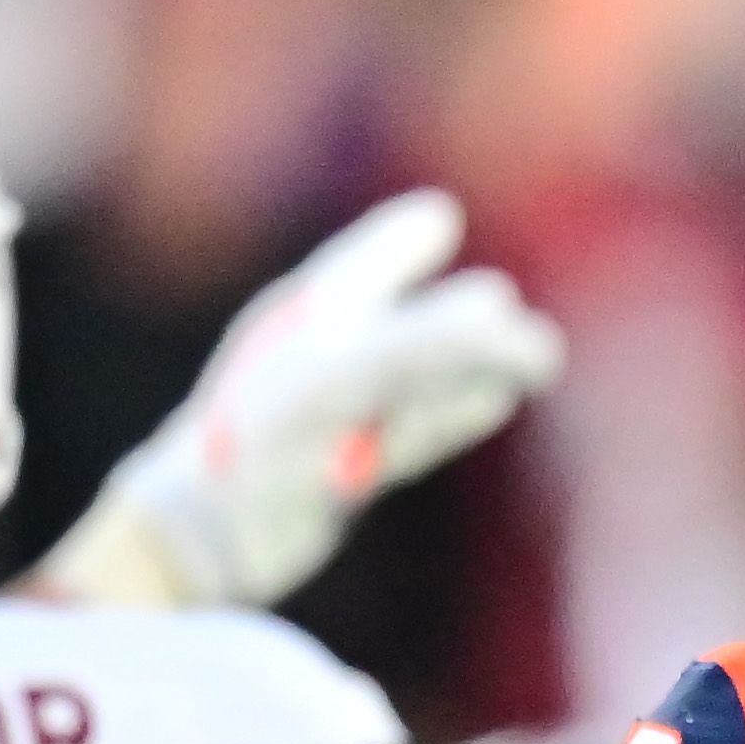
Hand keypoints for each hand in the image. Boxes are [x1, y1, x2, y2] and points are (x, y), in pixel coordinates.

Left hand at [36, 190, 562, 608]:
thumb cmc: (266, 432)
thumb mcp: (352, 370)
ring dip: (473, 367)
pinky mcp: (348, 476)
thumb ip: (430, 339)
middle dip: (456, 318)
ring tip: (534, 358)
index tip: (441, 216)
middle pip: (402, 329)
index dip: (394, 244)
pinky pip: (416, 432)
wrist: (209, 527)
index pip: (354, 270)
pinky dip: (456, 414)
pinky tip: (495, 401)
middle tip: (505, 305)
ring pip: (420, 382)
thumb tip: (501, 307)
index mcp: (302, 322)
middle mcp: (319, 363)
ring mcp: (335, 422)